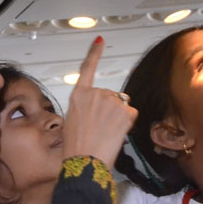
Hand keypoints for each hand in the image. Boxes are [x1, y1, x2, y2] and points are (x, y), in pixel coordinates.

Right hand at [62, 36, 137, 167]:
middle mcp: (95, 93)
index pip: (87, 69)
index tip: (100, 41)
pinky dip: (127, 124)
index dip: (94, 54)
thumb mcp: (72, 123)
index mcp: (78, 96)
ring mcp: (111, 101)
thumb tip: (95, 112)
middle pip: (110, 95)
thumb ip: (84, 110)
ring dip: (118, 117)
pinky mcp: (125, 111)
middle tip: (100, 129)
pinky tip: (115, 134)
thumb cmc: (76, 149)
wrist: (85, 162)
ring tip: (106, 134)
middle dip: (109, 110)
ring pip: (122, 105)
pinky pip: (131, 114)